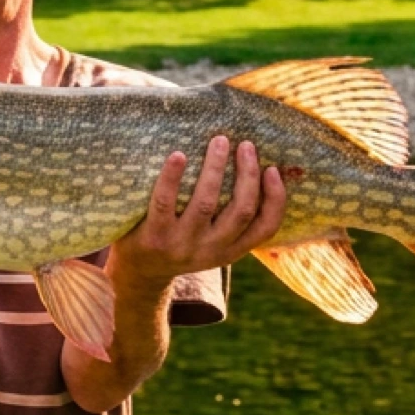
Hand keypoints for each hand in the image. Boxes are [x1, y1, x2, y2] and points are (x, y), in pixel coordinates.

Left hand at [112, 135, 284, 289]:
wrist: (138, 273)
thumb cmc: (180, 243)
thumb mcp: (211, 242)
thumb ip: (228, 218)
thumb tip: (251, 166)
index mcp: (231, 250)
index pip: (265, 227)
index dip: (276, 198)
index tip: (273, 169)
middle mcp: (210, 250)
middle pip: (241, 210)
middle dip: (247, 174)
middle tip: (246, 145)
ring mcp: (182, 245)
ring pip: (206, 203)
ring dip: (215, 168)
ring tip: (219, 141)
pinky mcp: (154, 237)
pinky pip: (165, 203)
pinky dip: (172, 177)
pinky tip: (178, 155)